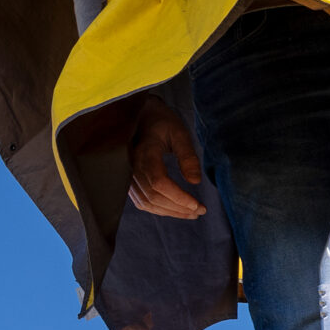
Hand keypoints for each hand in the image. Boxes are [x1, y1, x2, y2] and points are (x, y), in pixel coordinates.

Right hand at [128, 99, 206, 219]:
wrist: (140, 116)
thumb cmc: (162, 122)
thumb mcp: (179, 133)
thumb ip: (188, 156)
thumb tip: (195, 182)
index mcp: (144, 153)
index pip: (159, 183)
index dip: (178, 197)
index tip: (198, 204)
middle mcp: (132, 168)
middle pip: (154, 197)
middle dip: (178, 208)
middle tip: (200, 211)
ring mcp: (128, 176)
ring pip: (148, 203)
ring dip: (171, 212)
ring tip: (193, 213)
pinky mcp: (129, 181)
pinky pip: (142, 201)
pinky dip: (160, 209)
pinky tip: (177, 209)